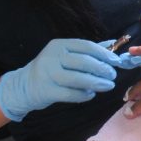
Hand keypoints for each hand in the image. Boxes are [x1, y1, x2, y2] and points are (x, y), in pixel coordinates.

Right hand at [0, 39, 119, 120]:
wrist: (24, 86)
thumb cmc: (52, 69)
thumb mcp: (67, 55)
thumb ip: (89, 50)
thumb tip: (113, 44)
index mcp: (60, 45)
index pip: (86, 46)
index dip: (104, 54)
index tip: (116, 62)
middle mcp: (52, 57)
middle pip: (84, 62)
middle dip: (102, 69)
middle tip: (113, 76)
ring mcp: (47, 74)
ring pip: (78, 79)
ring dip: (96, 83)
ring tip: (107, 86)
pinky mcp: (45, 90)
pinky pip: (70, 94)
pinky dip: (84, 95)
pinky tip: (91, 94)